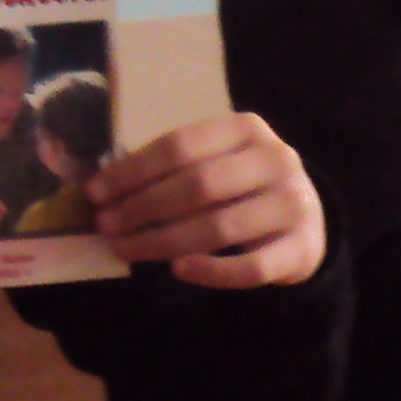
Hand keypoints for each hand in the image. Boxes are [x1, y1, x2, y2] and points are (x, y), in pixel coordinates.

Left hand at [87, 112, 326, 288]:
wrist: (305, 219)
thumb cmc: (242, 187)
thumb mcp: (216, 161)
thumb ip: (172, 168)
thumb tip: (101, 187)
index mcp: (247, 129)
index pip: (181, 146)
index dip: (133, 170)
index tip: (95, 193)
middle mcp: (276, 160)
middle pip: (198, 185)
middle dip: (143, 207)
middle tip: (106, 226)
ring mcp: (293, 204)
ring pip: (219, 227)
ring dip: (163, 242)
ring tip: (126, 249)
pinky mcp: (302, 248)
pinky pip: (250, 268)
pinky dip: (210, 271)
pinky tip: (178, 270)